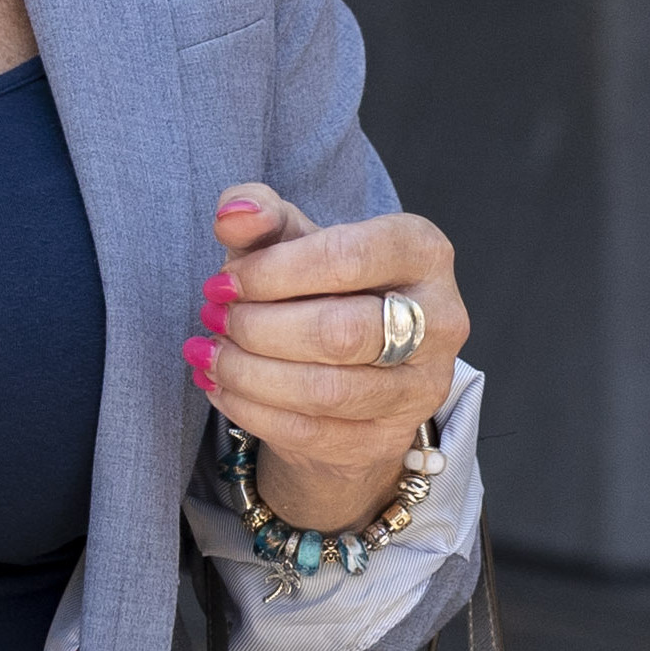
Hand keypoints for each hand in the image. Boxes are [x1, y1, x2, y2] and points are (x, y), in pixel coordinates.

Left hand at [185, 184, 465, 529]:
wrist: (344, 361)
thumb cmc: (317, 284)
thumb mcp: (289, 238)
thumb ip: (260, 215)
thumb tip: (234, 214)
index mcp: (421, 251)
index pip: (349, 257)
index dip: (273, 271)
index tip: (222, 282)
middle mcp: (440, 320)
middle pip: (341, 332)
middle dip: (258, 327)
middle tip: (213, 318)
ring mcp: (422, 386)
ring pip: (327, 391)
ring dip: (249, 374)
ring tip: (209, 354)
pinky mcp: (390, 437)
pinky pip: (312, 432)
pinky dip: (251, 410)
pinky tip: (221, 387)